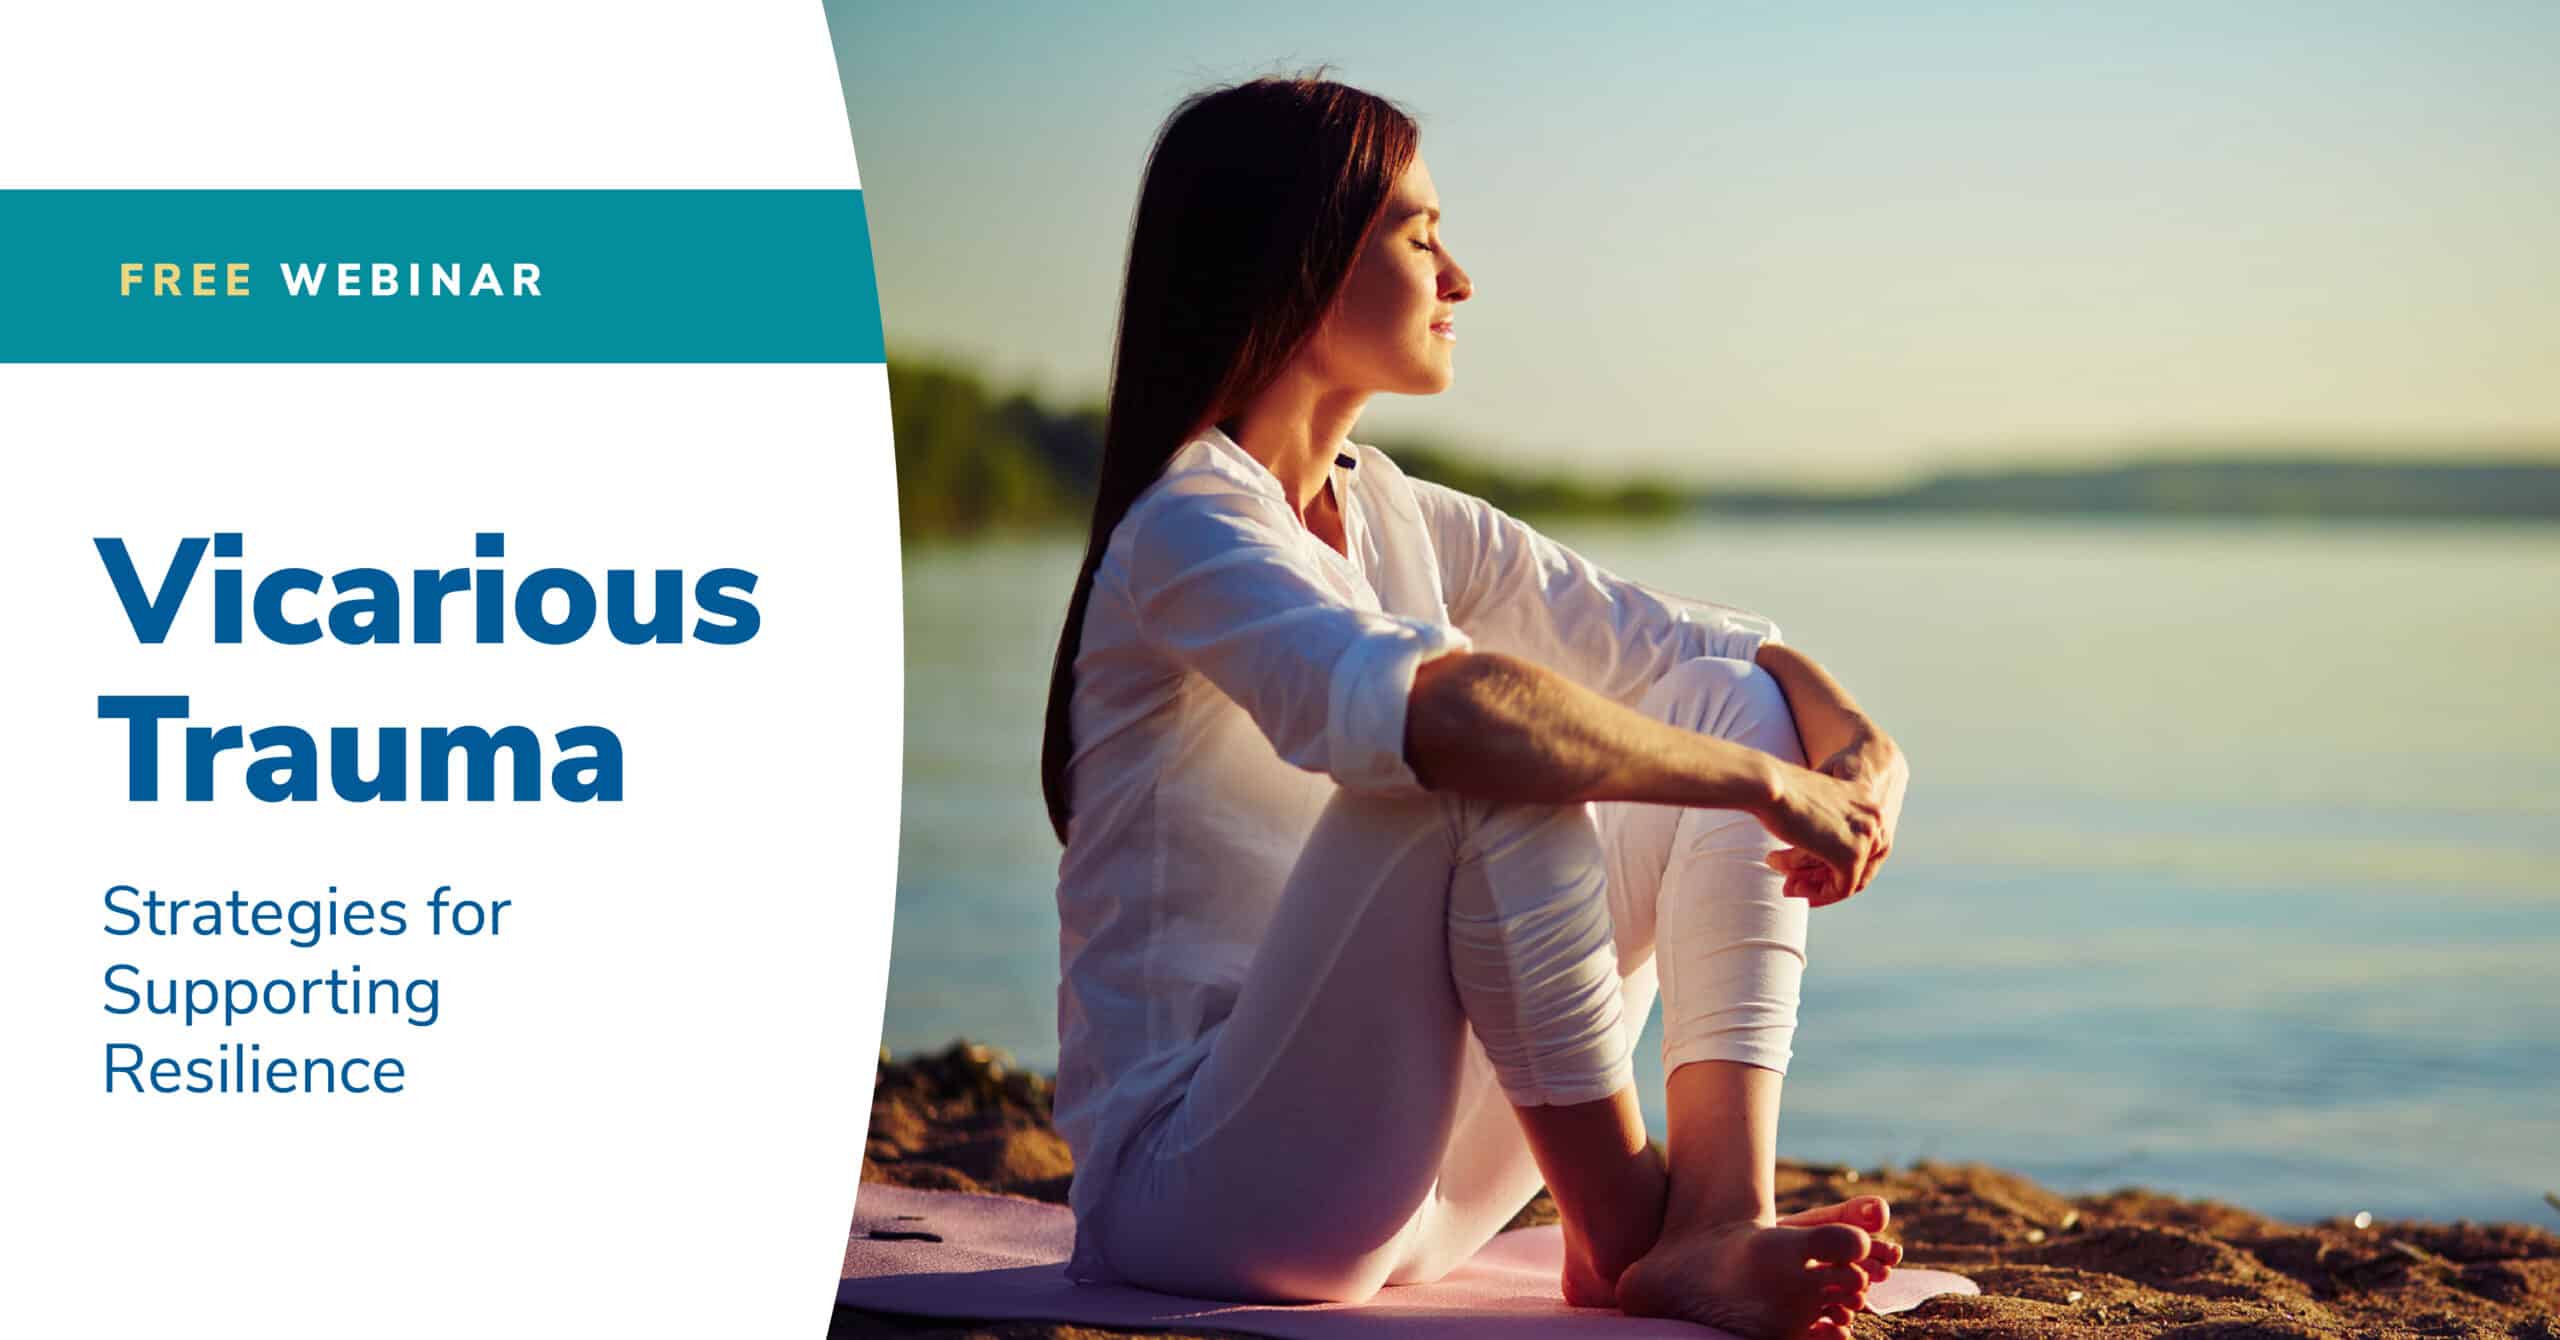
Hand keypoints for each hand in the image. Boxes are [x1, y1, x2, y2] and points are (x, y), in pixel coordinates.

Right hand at [1751, 762, 1887, 908]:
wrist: (1768, 785)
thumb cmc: (1777, 791)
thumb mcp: (1809, 807)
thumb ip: (1822, 826)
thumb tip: (1818, 852)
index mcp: (1866, 797)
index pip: (1860, 841)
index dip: (1832, 860)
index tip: (1805, 870)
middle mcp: (1874, 816)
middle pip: (1858, 861)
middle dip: (1823, 878)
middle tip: (1793, 885)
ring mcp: (1867, 835)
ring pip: (1848, 876)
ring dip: (1815, 887)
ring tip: (1787, 888)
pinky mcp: (1852, 855)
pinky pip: (1841, 888)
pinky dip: (1817, 893)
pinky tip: (1793, 889)